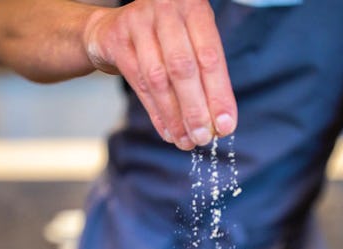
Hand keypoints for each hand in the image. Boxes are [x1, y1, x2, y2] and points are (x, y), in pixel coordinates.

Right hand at [84, 0, 236, 149]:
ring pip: (159, 79)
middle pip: (183, 68)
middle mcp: (166, 10)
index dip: (219, 95)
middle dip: (195, 109)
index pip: (210, 57)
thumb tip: (222, 123)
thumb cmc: (168, 37)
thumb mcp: (193, 41)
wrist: (116, 26)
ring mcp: (139, 23)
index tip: (226, 125)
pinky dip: (156, 113)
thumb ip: (208, 75)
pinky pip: (139, 84)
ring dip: (175, 116)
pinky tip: (168, 132)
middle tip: (204, 138)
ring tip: (186, 141)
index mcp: (193, 7)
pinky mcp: (117, 40)